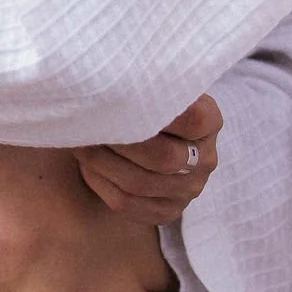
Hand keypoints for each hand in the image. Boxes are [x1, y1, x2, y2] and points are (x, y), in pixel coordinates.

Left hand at [76, 93, 222, 226]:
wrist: (154, 140)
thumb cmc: (150, 104)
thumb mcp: (160, 87)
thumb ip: (147, 84)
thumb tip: (114, 81)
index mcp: (210, 123)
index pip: (192, 119)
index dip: (156, 111)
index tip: (121, 98)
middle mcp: (205, 160)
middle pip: (163, 157)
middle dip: (120, 141)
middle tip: (91, 125)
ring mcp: (188, 190)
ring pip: (139, 183)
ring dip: (102, 162)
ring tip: (81, 142)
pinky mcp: (165, 211)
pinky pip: (126, 203)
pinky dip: (100, 182)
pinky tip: (86, 165)